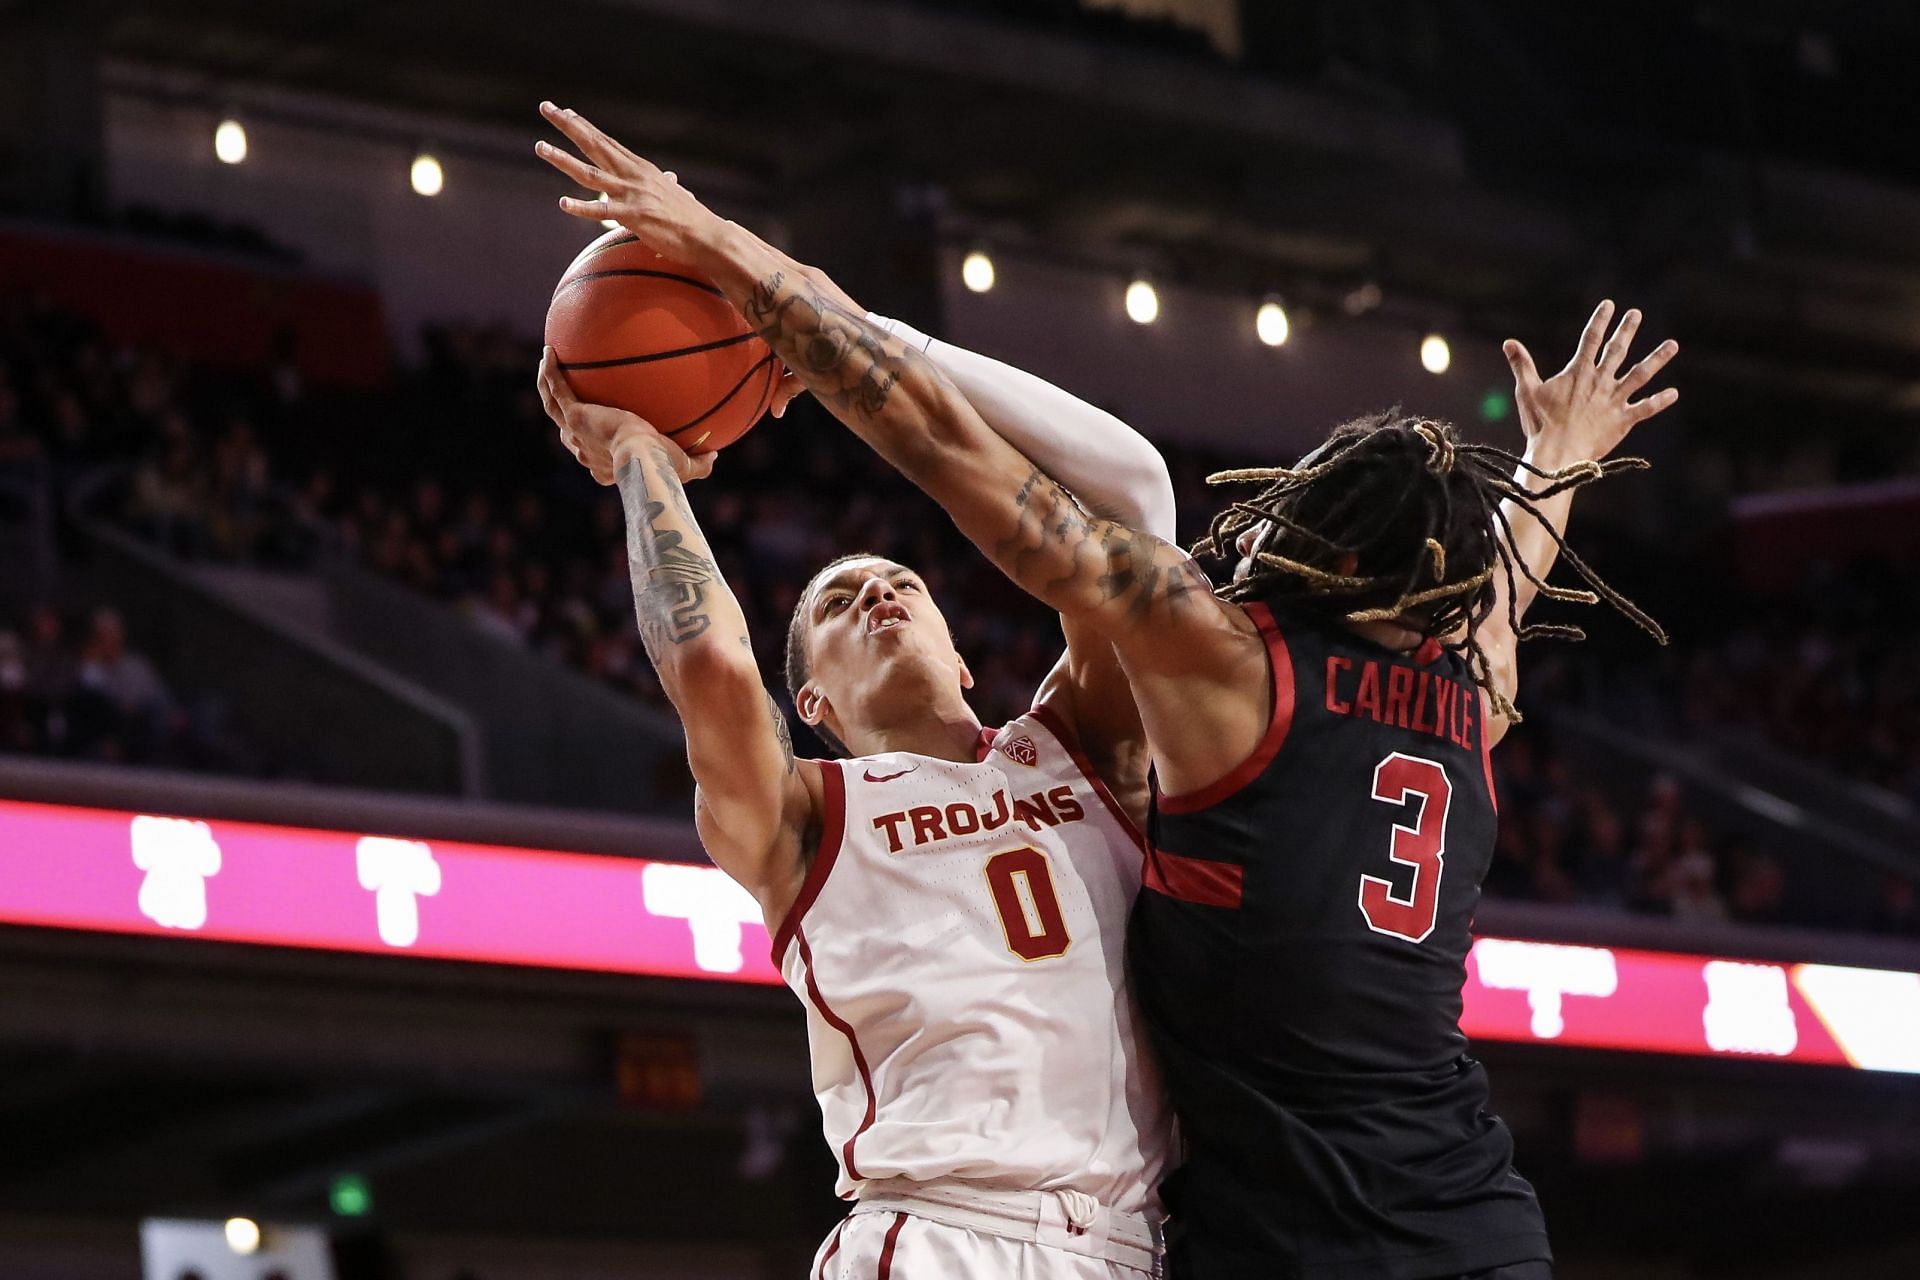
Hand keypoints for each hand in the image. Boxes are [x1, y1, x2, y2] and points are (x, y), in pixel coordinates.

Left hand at [535, 102, 724, 263]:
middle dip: (568, 125)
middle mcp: (634, 176)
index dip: (584, 126)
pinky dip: (582, 207)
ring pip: (590, 173)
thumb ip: (666, 183)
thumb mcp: (675, 193)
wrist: (709, 236)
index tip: (565, 112)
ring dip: (563, 159)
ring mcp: (633, 195)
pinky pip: (603, 211)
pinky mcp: (635, 217)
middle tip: (546, 108)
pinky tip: (563, 202)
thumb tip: (671, 177)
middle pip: (594, 145)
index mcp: (641, 169)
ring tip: (540, 146)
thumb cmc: (691, 218)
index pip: (607, 142)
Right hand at [537, 348, 714, 486]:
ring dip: (546, 386)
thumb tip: (715, 454)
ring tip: (547, 364)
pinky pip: (555, 388)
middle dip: (562, 415)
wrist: (643, 459)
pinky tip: (550, 352)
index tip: (596, 433)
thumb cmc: (664, 467)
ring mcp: (575, 432)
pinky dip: (550, 371)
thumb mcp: (685, 466)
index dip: (589, 445)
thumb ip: (699, 463)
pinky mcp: (574, 414)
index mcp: (604, 465)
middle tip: (564, 396)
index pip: (591, 455)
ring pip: (551, 406)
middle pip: (566, 431)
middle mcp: (584, 450)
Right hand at [1502, 300, 1678, 465]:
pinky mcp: (1622, 420)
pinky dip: (1659, 401)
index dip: (1600, 321)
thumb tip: (1508, 342)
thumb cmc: (1540, 423)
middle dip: (1627, 330)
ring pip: (1640, 374)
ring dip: (1657, 358)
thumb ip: (1521, 364)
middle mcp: (1600, 381)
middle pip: (1616, 350)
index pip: (1590, 339)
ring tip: (1672, 344)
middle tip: (1636, 314)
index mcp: (1578, 373)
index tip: (1610, 305)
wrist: (1557, 452)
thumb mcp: (1527, 390)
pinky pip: (1645, 408)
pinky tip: (1674, 393)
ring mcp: (1613, 400)